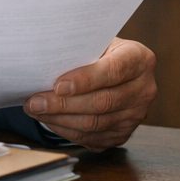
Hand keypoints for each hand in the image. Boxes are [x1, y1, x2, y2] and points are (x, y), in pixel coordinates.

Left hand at [25, 37, 155, 150]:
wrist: (117, 70)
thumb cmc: (100, 52)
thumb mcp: (96, 42)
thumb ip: (79, 51)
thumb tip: (44, 63)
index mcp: (140, 59)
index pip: (114, 71)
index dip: (85, 79)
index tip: (58, 85)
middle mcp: (144, 89)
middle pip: (103, 102)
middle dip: (64, 104)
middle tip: (35, 101)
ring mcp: (136, 115)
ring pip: (95, 124)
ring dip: (61, 120)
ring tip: (36, 110)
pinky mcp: (123, 134)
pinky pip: (92, 138)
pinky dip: (67, 131)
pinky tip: (50, 120)